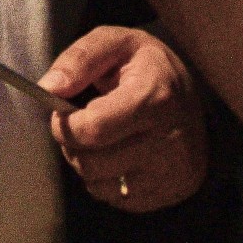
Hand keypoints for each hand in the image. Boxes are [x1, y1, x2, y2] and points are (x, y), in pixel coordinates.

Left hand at [43, 26, 208, 211]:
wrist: (194, 99)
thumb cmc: (150, 67)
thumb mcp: (118, 42)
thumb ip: (80, 59)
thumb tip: (48, 87)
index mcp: (154, 97)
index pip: (93, 128)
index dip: (65, 124)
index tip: (62, 114)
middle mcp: (168, 139)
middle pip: (92, 162)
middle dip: (73, 145)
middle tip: (80, 127)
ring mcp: (171, 171)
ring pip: (100, 185)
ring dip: (87, 164)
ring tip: (100, 141)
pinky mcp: (170, 192)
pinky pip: (116, 200)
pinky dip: (107, 181)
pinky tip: (118, 157)